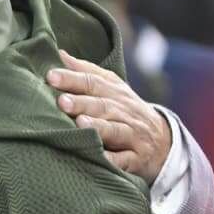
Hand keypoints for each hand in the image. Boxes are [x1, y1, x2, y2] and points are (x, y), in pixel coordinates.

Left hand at [46, 50, 172, 182]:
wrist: (162, 140)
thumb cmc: (124, 110)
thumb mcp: (111, 88)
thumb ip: (86, 72)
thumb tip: (58, 53)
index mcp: (115, 93)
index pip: (93, 82)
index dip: (73, 79)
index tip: (50, 75)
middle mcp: (124, 112)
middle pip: (103, 105)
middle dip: (82, 103)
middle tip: (61, 101)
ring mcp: (132, 135)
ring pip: (115, 130)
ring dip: (98, 126)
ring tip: (80, 122)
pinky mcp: (136, 158)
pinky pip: (124, 160)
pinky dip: (112, 160)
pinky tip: (98, 157)